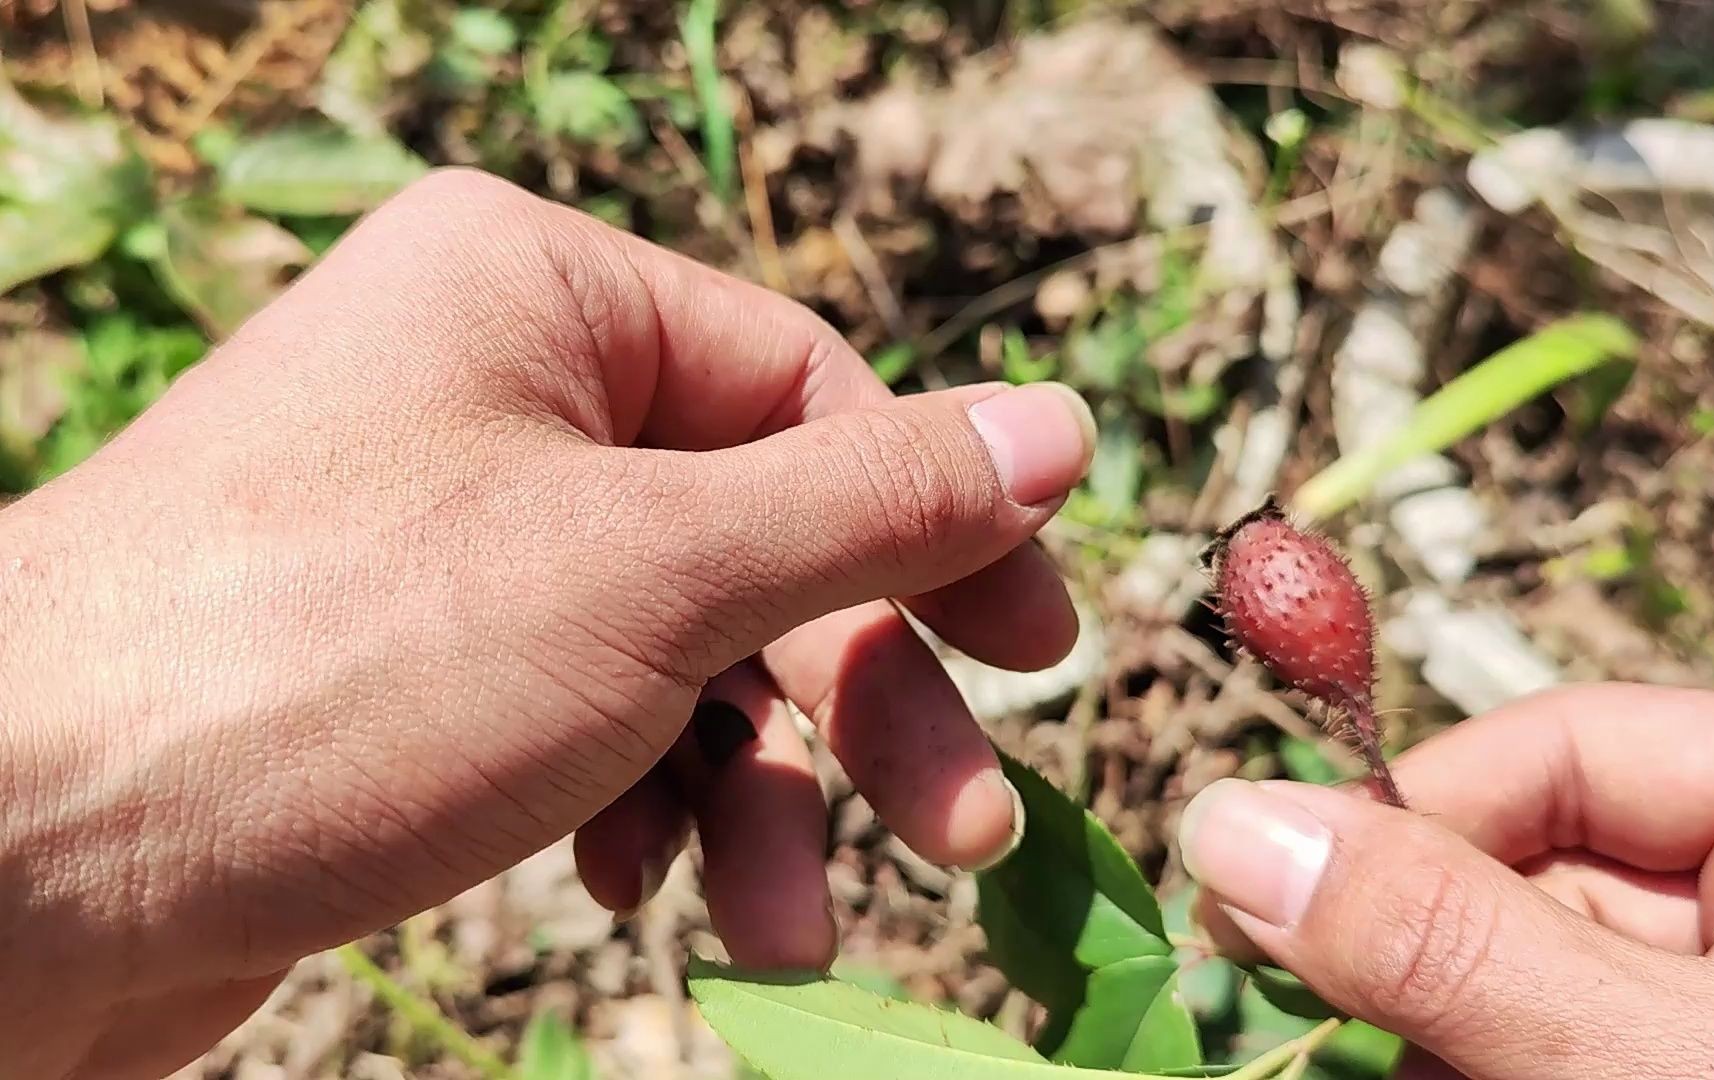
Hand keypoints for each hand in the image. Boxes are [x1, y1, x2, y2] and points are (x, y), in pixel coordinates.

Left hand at [0, 169, 1096, 1078]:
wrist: (9, 866)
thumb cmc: (333, 664)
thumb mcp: (658, 572)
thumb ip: (872, 501)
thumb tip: (1057, 425)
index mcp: (540, 292)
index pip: (812, 390)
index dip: (941, 524)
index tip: (1042, 656)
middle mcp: (492, 393)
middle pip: (758, 532)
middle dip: (856, 697)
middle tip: (963, 833)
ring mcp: (447, 537)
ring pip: (681, 649)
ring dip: (754, 794)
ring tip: (781, 925)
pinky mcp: (409, 669)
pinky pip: (588, 716)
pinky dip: (638, 809)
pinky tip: (629, 892)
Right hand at [1179, 683, 1713, 1078]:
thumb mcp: (1636, 1052)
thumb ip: (1443, 938)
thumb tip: (1225, 825)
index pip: (1562, 741)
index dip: (1409, 809)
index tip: (1283, 896)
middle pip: (1533, 857)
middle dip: (1417, 941)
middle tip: (1310, 1009)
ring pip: (1530, 957)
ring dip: (1437, 1018)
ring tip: (1395, 1072)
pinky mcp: (1681, 1049)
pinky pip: (1558, 1030)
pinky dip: (1486, 1058)